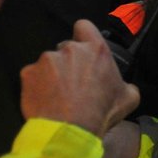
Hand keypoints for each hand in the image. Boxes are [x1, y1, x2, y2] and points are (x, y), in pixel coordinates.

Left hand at [20, 19, 139, 136]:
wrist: (69, 130)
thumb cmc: (102, 113)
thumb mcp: (129, 98)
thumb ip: (126, 85)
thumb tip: (124, 87)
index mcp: (95, 50)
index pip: (85, 26)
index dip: (84, 35)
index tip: (85, 48)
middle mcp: (69, 49)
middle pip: (67, 48)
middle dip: (69, 61)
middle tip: (74, 82)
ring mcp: (46, 60)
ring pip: (49, 63)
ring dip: (53, 74)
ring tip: (58, 96)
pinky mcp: (28, 73)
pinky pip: (33, 76)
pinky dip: (38, 85)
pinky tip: (45, 100)